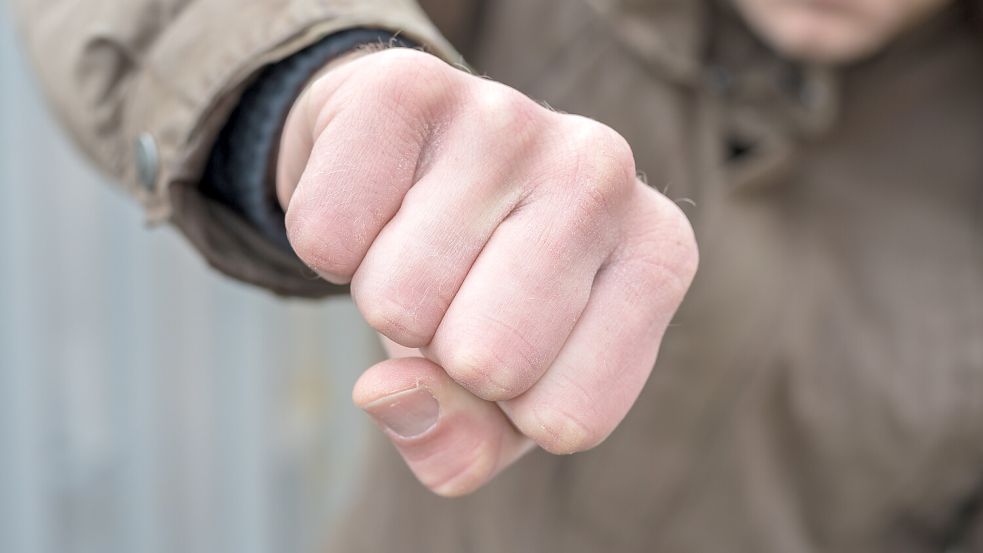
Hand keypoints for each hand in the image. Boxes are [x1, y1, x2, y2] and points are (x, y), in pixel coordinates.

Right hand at [277, 48, 697, 495]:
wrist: (419, 162)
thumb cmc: (483, 290)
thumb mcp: (505, 397)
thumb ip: (466, 445)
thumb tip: (394, 396)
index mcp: (658, 256)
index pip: (566, 419)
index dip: (511, 410)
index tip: (516, 341)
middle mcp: (605, 172)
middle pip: (488, 362)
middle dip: (445, 355)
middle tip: (460, 291)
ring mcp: (511, 118)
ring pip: (398, 304)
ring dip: (386, 300)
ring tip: (423, 242)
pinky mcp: (409, 85)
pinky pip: (325, 237)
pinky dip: (329, 245)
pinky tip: (378, 200)